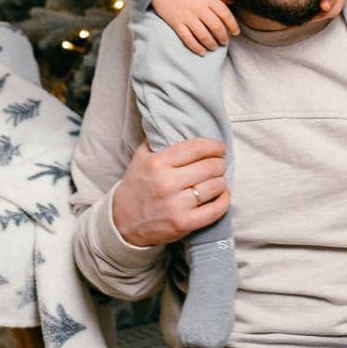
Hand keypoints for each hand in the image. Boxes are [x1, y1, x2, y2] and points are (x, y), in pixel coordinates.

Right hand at [111, 139, 230, 247]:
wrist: (122, 222)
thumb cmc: (136, 186)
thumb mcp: (141, 158)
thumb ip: (158, 140)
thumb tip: (178, 124)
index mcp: (157, 163)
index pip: (195, 148)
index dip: (213, 146)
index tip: (220, 148)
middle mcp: (167, 183)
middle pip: (209, 167)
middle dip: (219, 163)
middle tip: (219, 164)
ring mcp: (176, 205)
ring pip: (215, 186)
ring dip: (221, 181)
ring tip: (218, 180)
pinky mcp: (183, 224)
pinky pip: (214, 210)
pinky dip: (223, 201)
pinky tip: (222, 195)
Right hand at [151, 0, 239, 55]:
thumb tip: (233, 0)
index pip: (225, 14)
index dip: (232, 25)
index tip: (236, 32)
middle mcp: (198, 8)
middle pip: (216, 27)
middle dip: (223, 37)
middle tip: (224, 42)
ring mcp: (187, 17)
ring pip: (203, 35)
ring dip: (211, 44)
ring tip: (214, 47)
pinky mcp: (176, 23)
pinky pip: (188, 39)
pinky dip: (196, 47)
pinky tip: (202, 52)